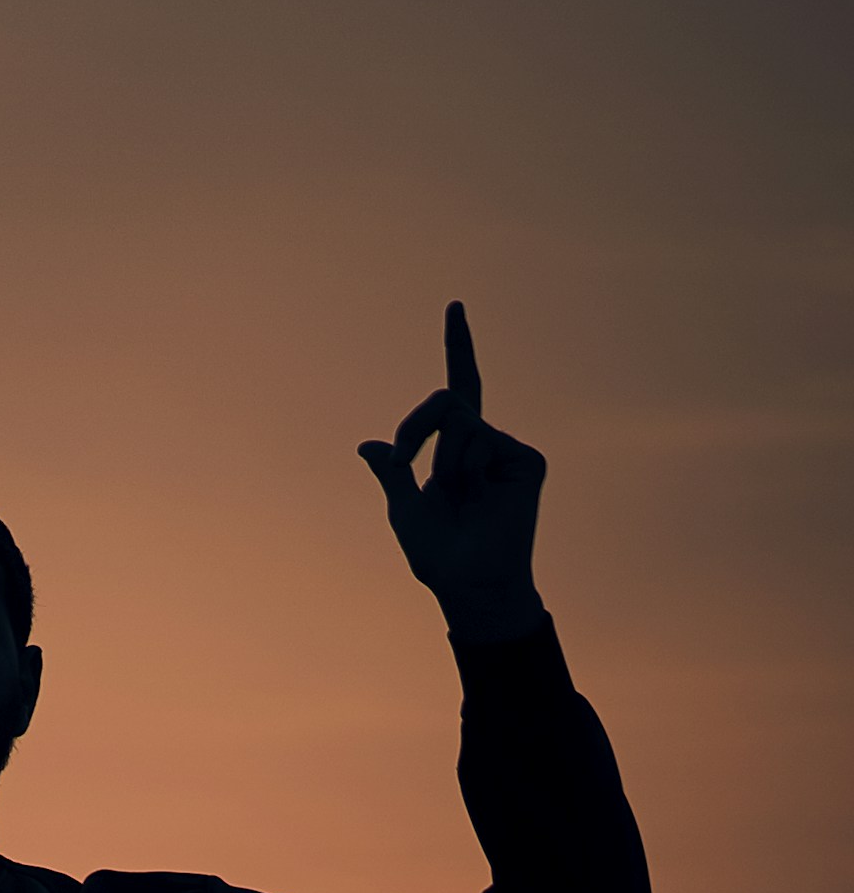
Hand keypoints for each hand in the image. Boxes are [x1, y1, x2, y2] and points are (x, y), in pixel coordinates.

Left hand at [358, 303, 545, 642]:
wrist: (470, 585)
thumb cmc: (439, 556)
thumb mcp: (404, 509)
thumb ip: (392, 472)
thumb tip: (366, 445)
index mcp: (455, 452)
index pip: (457, 392)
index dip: (458, 348)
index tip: (454, 307)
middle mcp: (483, 444)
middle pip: (446, 400)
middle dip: (415, 426)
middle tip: (405, 460)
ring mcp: (506, 451)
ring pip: (459, 424)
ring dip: (444, 463)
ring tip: (459, 499)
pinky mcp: (526, 460)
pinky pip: (480, 441)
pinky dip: (467, 469)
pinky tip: (479, 498)